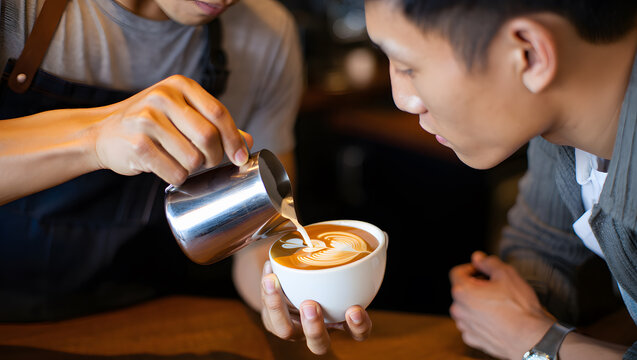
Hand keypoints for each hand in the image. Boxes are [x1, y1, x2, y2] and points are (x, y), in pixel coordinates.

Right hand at [91, 75, 251, 184]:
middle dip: (214, 158)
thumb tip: (248, 141)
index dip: (233, 139)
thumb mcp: (182, 114)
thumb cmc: (150, 124)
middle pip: (208, 137)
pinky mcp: (137, 144)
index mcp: (180, 85)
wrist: (102, 133)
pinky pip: (175, 173)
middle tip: (206, 163)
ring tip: (180, 162)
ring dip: (193, 170)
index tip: (240, 157)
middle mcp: (163, 97)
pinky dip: (176, 178)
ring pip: (193, 159)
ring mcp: (147, 120)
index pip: (218, 113)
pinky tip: (165, 168)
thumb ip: (215, 125)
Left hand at [260, 261, 371, 354]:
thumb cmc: (326, 277)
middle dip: (315, 328)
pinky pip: (268, 310)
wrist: (295, 284)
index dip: (358, 326)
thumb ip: (359, 257)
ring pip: (286, 331)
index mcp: (341, 320)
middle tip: (311, 305)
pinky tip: (269, 269)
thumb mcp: (343, 269)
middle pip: (318, 344)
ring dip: (279, 307)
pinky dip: (267, 289)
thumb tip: (381, 236)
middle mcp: (318, 329)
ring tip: (273, 282)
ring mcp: (294, 328)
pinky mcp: (274, 321)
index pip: (356, 332)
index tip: (355, 309)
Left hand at [449, 251, 554, 359]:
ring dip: (477, 303)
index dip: (471, 268)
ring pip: (466, 308)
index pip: (457, 272)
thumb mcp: (507, 275)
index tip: (483, 270)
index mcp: (463, 292)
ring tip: (497, 304)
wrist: (531, 339)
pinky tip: (496, 319)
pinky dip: (480, 320)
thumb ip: (489, 262)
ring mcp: (465, 326)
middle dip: (475, 286)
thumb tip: (478, 257)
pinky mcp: (473, 339)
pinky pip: (472, 324)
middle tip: (495, 287)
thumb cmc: (519, 308)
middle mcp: (458, 310)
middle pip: (461, 290)